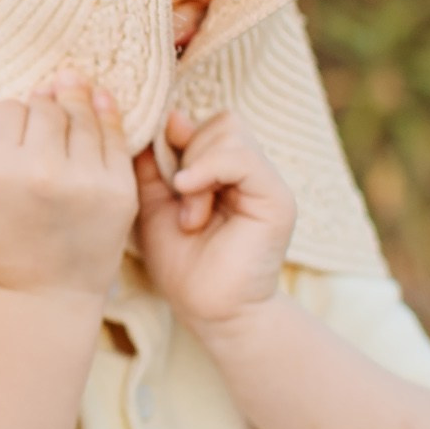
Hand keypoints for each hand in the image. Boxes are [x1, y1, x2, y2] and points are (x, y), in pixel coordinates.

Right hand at [0, 76, 137, 303]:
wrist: (46, 295)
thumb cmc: (6, 243)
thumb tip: (23, 97)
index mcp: (3, 173)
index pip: (7, 111)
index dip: (10, 114)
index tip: (13, 124)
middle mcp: (47, 173)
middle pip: (46, 108)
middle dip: (43, 103)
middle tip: (45, 100)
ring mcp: (89, 181)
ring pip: (83, 116)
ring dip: (75, 101)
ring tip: (72, 89)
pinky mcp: (121, 190)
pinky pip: (115, 137)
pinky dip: (108, 115)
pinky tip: (101, 100)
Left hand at [133, 109, 294, 333]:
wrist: (210, 312)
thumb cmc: (182, 265)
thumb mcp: (153, 203)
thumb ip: (155, 162)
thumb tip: (165, 117)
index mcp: (224, 171)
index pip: (205, 123)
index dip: (175, 134)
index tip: (153, 160)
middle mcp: (249, 172)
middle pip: (220, 122)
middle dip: (188, 153)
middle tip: (177, 199)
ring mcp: (266, 182)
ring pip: (230, 132)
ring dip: (198, 168)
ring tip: (190, 215)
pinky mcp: (276, 198)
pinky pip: (242, 157)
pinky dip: (209, 168)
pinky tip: (189, 193)